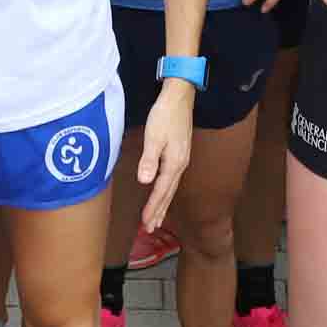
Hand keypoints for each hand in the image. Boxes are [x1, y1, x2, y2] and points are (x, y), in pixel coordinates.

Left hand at [136, 79, 194, 231]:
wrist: (179, 97)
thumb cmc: (165, 115)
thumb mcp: (154, 136)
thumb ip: (149, 160)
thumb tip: (144, 182)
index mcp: (174, 163)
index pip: (161, 191)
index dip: (153, 208)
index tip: (145, 223)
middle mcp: (180, 165)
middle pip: (168, 194)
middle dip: (159, 212)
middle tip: (150, 229)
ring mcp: (181, 160)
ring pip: (170, 188)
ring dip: (163, 204)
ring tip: (157, 219)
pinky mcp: (179, 154)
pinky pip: (171, 180)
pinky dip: (166, 192)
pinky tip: (163, 192)